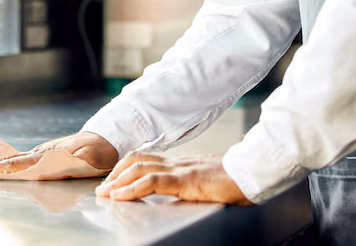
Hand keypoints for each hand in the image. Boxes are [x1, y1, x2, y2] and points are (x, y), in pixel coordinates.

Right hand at [0, 132, 117, 177]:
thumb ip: (63, 163)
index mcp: (43, 157)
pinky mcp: (42, 157)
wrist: (108, 139)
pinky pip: (15, 162)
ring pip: (6, 161)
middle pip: (1, 162)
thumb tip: (39, 166)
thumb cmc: (99, 153)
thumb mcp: (85, 160)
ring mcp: (38, 155)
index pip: (11, 165)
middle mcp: (36, 154)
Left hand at [95, 152, 251, 204]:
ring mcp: (179, 169)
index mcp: (180, 164)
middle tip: (102, 188)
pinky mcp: (185, 180)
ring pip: (139, 168)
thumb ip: (190, 184)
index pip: (145, 159)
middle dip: (116, 174)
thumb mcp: (206, 182)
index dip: (125, 168)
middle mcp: (176, 163)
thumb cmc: (235, 180)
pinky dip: (132, 188)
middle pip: (136, 160)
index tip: (113, 181)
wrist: (252, 172)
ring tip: (106, 193)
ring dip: (118, 181)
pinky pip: (152, 181)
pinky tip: (121, 196)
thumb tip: (177, 193)